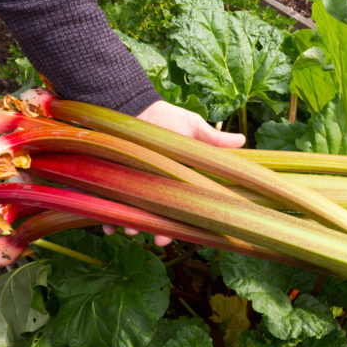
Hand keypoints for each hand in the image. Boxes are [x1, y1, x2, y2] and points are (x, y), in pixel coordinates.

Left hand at [103, 101, 243, 245]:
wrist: (133, 108)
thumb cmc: (165, 119)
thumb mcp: (191, 127)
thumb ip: (214, 139)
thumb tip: (242, 140)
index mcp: (176, 182)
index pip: (183, 208)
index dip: (184, 224)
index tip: (184, 234)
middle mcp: (155, 189)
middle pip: (158, 218)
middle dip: (158, 230)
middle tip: (159, 238)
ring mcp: (132, 188)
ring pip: (133, 216)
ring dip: (132, 226)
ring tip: (129, 229)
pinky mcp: (110, 184)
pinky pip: (106, 207)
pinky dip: (104, 218)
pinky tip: (105, 226)